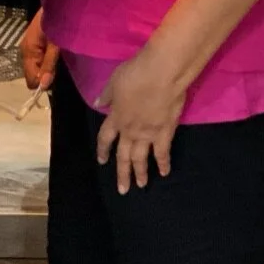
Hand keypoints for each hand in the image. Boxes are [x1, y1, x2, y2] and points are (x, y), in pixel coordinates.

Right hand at [20, 9, 58, 91]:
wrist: (58, 2)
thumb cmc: (57, 22)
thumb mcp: (55, 45)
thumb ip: (49, 65)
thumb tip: (43, 86)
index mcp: (28, 51)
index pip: (31, 79)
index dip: (42, 82)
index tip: (55, 77)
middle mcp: (25, 51)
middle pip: (33, 74)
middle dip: (45, 75)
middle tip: (58, 65)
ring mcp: (29, 47)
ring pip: (37, 67)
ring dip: (47, 67)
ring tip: (58, 58)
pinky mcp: (35, 43)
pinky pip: (39, 59)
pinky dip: (47, 60)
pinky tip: (55, 54)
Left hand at [94, 47, 188, 191]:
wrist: (161, 74)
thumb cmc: (135, 73)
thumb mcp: (114, 81)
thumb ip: (106, 95)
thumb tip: (98, 104)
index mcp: (116, 117)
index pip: (105, 137)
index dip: (103, 150)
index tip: (101, 161)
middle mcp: (130, 130)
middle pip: (123, 155)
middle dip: (122, 172)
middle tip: (122, 189)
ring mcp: (148, 133)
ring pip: (142, 158)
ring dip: (140, 173)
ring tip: (141, 186)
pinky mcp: (166, 132)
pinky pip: (163, 152)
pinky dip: (163, 163)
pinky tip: (163, 173)